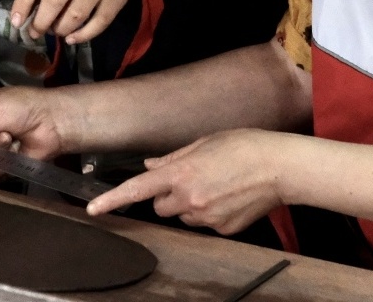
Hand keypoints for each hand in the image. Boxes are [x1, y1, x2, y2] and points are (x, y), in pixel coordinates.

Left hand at [10, 0, 132, 43]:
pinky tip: (72, 38)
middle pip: (54, 0)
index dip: (22, 3)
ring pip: (75, 14)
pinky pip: (98, 23)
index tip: (17, 22)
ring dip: (61, 29)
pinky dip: (82, 36)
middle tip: (36, 33)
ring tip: (56, 31)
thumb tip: (25, 16)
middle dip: (41, 22)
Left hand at [86, 129, 283, 235]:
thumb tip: (151, 165)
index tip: (94, 209)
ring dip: (190, 204)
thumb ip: (173, 158)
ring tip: (216, 184)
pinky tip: (229, 196)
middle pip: (161, 206)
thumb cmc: (244, 145)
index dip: (112, 199)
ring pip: (183, 216)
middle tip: (190, 178)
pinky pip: (205, 224)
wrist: (279, 167)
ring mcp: (206, 217)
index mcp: (181, 172)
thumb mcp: (204, 142)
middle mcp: (190, 198)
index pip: (138, 188)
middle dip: (168, 195)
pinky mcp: (221, 229)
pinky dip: (211, 212)